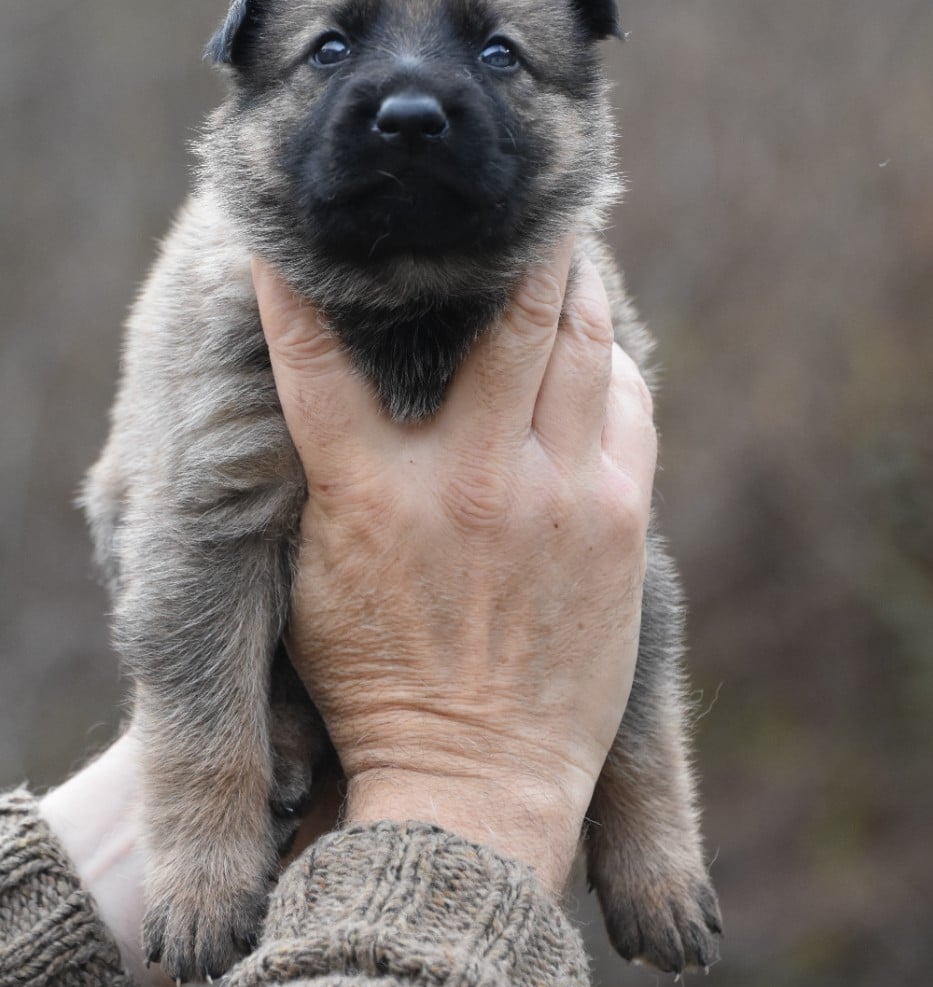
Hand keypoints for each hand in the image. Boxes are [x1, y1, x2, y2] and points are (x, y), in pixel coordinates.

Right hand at [253, 239, 655, 892]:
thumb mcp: (317, 583)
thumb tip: (337, 408)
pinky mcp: (616, 520)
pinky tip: (605, 350)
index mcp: (373, 492)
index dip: (299, 290)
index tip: (294, 242)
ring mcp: (552, 493)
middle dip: (516, 244)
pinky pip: (629, 408)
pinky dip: (615, 367)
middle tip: (523, 204)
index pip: (318, 359)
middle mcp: (467, 476)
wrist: (473, 782)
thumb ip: (331, 482)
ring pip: (579, 344)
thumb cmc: (381, 685)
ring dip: (576, 283)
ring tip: (573, 248)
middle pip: (503, 316)